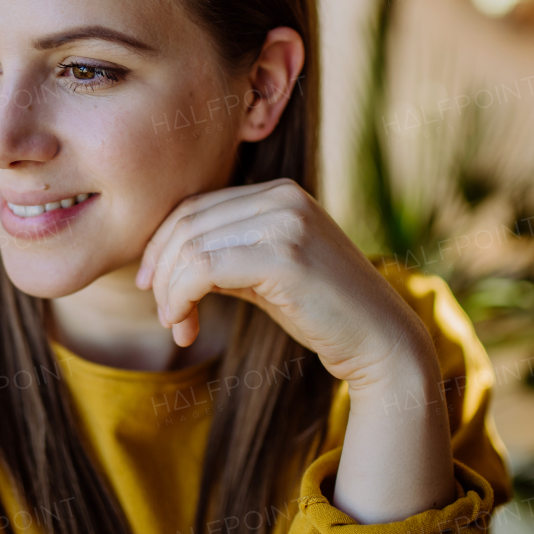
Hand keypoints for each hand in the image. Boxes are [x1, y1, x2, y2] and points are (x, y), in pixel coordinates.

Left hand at [135, 178, 435, 389]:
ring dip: (169, 291)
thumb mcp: (265, 273)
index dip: (162, 247)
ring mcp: (286, 222)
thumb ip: (223, 255)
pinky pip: (204, 268)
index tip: (153, 287)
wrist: (380, 340)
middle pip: (187, 222)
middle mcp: (282, 197)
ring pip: (190, 246)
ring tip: (175, 324)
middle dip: (162, 272)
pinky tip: (184, 323)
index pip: (196, 206)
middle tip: (165, 316)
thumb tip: (161, 264)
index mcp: (279, 193)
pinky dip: (180, 297)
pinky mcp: (284, 256)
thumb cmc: (321, 312)